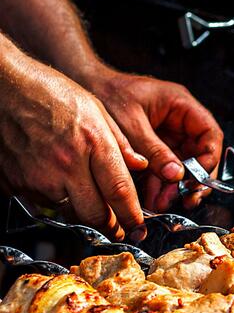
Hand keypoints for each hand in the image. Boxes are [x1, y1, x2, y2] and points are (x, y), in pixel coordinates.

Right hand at [0, 54, 146, 239]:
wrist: (3, 86)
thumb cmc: (49, 92)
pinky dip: (57, 200)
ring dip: (83, 214)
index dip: (132, 216)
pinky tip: (58, 184)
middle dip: (110, 225)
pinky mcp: (17, 182)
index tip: (138, 226)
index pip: (119, 192)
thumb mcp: (97, 109)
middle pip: (95, 215)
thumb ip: (120, 143)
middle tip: (117, 226)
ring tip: (90, 203)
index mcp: (92, 144)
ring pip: (70, 213)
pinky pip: (44, 204)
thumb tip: (140, 166)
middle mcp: (66, 164)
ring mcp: (38, 176)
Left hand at [84, 69, 222, 211]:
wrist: (82, 86)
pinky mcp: (155, 147)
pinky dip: (160, 185)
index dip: (209, 158)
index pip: (210, 134)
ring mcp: (168, 135)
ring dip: (174, 187)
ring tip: (162, 203)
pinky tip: (152, 198)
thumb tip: (176, 175)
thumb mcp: (132, 124)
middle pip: (200, 155)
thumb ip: (155, 150)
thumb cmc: (106, 92)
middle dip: (193, 179)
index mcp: (181, 105)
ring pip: (182, 166)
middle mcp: (180, 121)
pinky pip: (164, 169)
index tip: (197, 178)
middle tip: (184, 198)